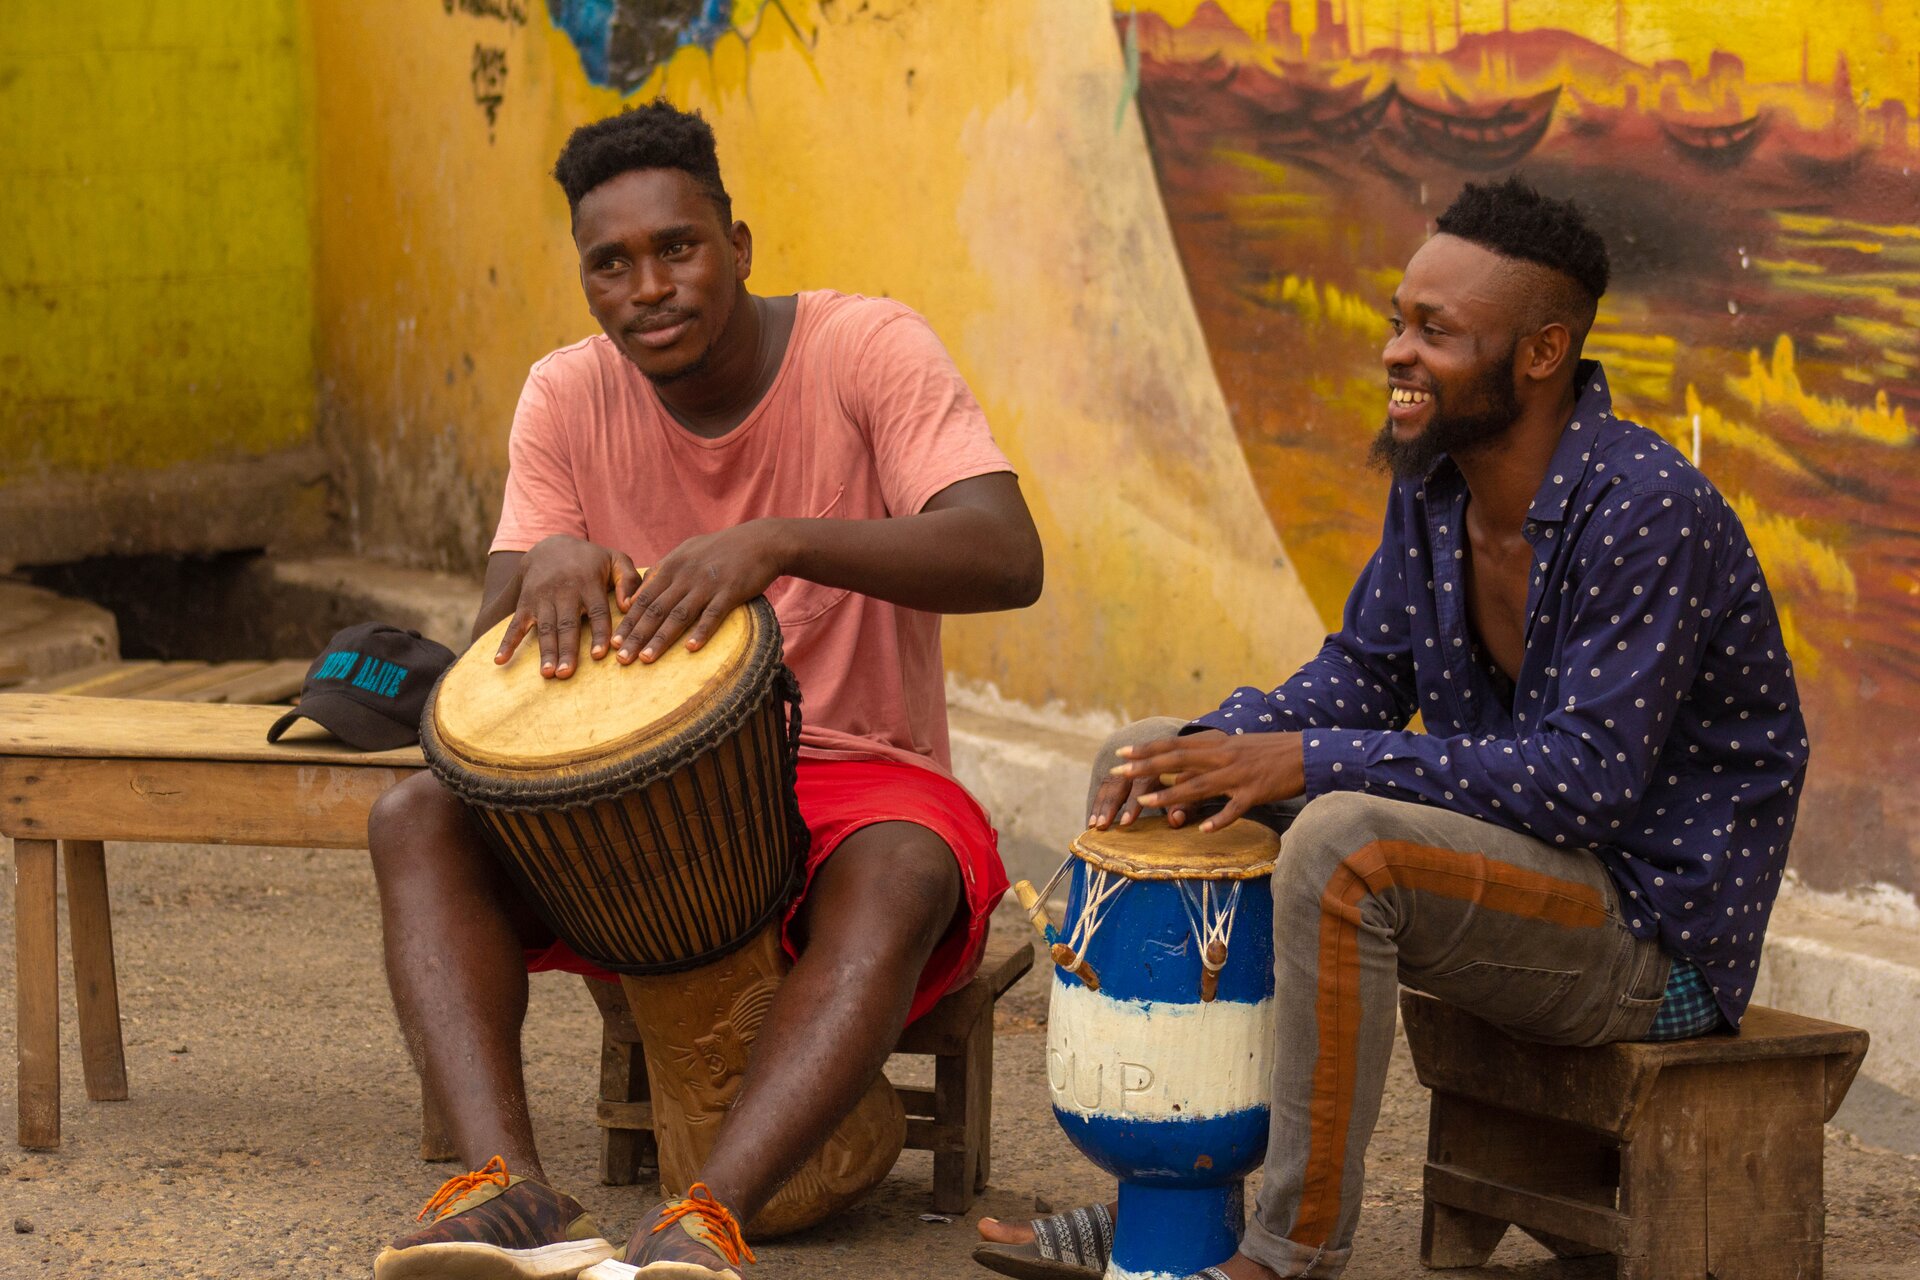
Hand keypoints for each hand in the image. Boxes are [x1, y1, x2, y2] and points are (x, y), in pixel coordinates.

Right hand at [494, 535, 641, 677]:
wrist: (550, 547)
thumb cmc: (591, 561)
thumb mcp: (615, 560)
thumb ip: (629, 580)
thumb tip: (630, 606)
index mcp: (589, 583)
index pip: (597, 611)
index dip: (598, 632)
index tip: (600, 654)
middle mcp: (564, 591)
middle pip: (567, 624)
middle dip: (566, 649)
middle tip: (566, 673)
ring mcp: (542, 598)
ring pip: (546, 628)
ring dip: (545, 651)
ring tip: (547, 674)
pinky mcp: (526, 603)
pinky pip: (515, 624)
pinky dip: (507, 642)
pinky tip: (500, 660)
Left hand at [614, 521, 787, 662]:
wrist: (760, 541)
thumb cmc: (722, 549)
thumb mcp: (687, 551)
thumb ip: (664, 570)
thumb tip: (643, 589)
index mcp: (672, 566)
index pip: (643, 598)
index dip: (627, 621)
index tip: (613, 642)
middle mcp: (685, 575)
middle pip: (655, 609)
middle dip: (636, 635)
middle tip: (621, 658)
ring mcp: (707, 584)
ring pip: (679, 615)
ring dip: (661, 638)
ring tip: (646, 658)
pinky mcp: (730, 591)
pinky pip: (713, 614)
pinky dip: (701, 631)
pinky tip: (690, 648)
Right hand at [1087, 767, 1194, 831]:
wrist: (1183, 747)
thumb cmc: (1193, 775)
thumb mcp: (1195, 789)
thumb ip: (1187, 805)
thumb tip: (1175, 820)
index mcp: (1162, 763)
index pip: (1144, 782)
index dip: (1134, 803)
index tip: (1127, 822)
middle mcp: (1141, 761)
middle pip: (1121, 781)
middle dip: (1111, 804)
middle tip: (1103, 825)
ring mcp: (1129, 764)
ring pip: (1111, 782)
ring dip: (1102, 804)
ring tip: (1094, 824)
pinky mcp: (1120, 769)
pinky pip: (1106, 784)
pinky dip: (1099, 802)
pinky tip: (1093, 818)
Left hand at [1106, 729, 1305, 832]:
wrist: (1306, 753)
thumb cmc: (1267, 753)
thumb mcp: (1233, 749)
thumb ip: (1205, 761)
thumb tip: (1176, 776)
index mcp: (1217, 744)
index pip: (1174, 745)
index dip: (1146, 749)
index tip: (1121, 753)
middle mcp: (1223, 756)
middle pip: (1177, 761)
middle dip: (1145, 767)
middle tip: (1118, 773)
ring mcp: (1238, 775)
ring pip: (1198, 786)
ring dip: (1169, 796)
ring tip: (1144, 804)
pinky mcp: (1256, 793)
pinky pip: (1233, 809)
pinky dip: (1218, 820)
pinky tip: (1202, 831)